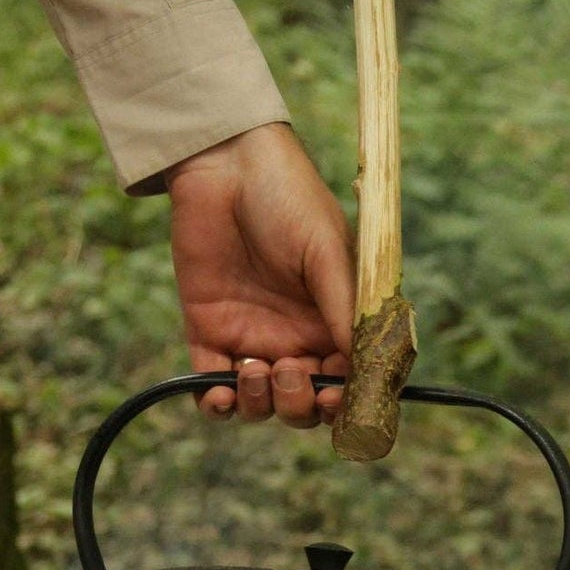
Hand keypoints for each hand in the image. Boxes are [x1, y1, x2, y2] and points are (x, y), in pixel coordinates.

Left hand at [166, 123, 353, 426]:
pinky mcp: (209, 334)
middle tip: (290, 372)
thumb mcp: (327, 252)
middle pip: (304, 406)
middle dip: (299, 405)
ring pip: (262, 406)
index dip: (343, 403)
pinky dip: (216, 406)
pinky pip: (213, 391)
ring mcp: (253, 340)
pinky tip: (219, 394)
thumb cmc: (289, 199)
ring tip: (254, 367)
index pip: (346, 383)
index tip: (334, 398)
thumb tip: (360, 368)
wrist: (225, 163)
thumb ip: (344, 310)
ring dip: (261, 404)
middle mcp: (297, 341)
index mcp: (334, 324)